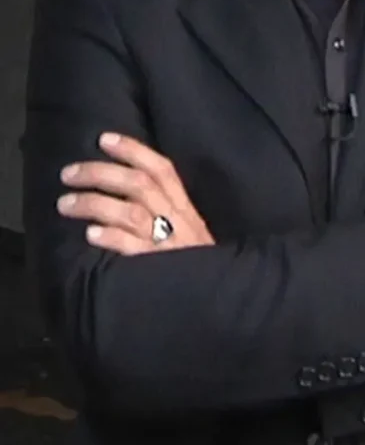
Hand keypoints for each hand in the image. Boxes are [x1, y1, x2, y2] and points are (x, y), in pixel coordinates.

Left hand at [56, 133, 214, 255]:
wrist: (220, 304)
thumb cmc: (200, 270)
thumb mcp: (191, 235)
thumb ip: (168, 215)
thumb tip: (129, 193)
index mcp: (186, 209)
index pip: (162, 169)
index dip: (133, 151)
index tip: (103, 139)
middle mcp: (179, 221)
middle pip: (138, 185)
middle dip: (100, 173)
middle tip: (68, 173)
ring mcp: (170, 245)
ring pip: (131, 212)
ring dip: (95, 204)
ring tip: (65, 203)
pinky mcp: (162, 270)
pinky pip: (136, 250)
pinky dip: (113, 239)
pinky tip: (90, 235)